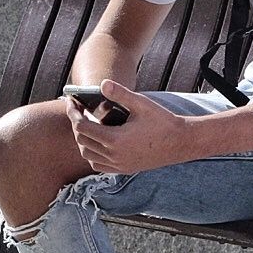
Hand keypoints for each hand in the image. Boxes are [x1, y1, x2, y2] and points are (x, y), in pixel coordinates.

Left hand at [69, 81, 194, 174]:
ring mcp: (119, 165)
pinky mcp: (124, 169)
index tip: (71, 102)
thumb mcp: (142, 104)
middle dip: (76, 124)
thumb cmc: (163, 121)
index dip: (73, 113)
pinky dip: (92, 154)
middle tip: (77, 110)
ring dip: (82, 140)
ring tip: (86, 124)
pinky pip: (98, 165)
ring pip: (87, 155)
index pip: (81, 127)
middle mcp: (114, 156)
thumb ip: (121, 94)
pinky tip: (96, 142)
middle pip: (81, 141)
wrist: (181, 142)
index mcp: (115, 139)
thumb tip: (102, 83)